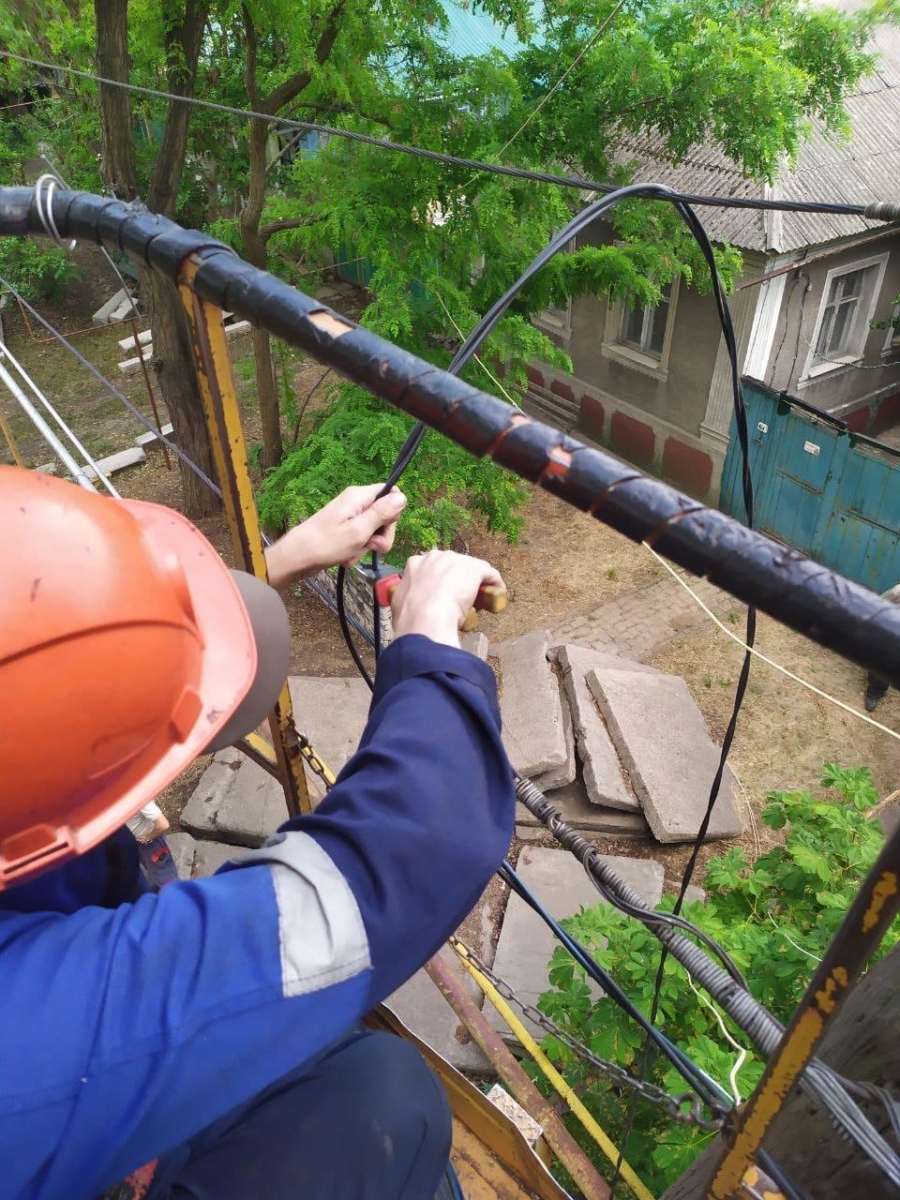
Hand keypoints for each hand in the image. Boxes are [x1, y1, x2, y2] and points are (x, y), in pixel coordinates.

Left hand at [265, 484, 405, 588]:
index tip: (384, 527)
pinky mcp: (345, 529)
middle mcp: (355, 502)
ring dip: (368, 545)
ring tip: (353, 552)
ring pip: (374, 530)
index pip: (390, 493)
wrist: (297, 557)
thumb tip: (402, 496)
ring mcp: (349, 516)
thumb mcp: (359, 530)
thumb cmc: (326, 544)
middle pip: (384, 514)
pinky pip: (361, 538)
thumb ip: (382, 513)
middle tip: (371, 546)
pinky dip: (357, 549)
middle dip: (381, 534)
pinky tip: (347, 556)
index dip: (394, 512)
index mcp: (359, 496)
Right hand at [391, 549, 505, 647]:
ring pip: (471, 570)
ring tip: (478, 602)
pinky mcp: (474, 568)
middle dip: (457, 581)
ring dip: (475, 584)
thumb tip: (407, 609)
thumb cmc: (411, 616)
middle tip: (459, 600)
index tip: (441, 594)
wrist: (425, 617)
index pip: (432, 568)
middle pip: (453, 566)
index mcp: (415, 564)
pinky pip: (489, 574)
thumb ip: (406, 600)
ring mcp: (456, 560)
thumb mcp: (400, 604)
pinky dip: (495, 585)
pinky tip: (497, 596)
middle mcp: (435, 557)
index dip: (439, 582)